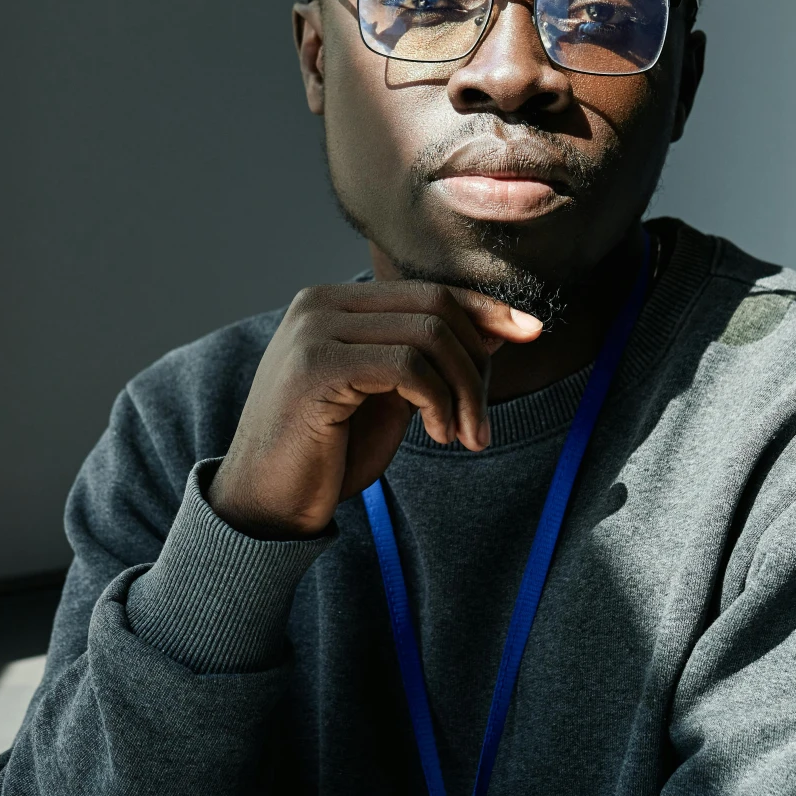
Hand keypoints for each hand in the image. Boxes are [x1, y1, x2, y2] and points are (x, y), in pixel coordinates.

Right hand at [209, 280, 542, 536]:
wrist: (265, 504)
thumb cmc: (326, 455)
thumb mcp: (390, 398)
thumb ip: (430, 360)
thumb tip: (498, 328)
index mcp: (333, 303)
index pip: (428, 291)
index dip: (484, 309)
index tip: (530, 332)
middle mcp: (318, 304)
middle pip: (436, 306)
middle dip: (476, 363)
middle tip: (481, 423)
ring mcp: (314, 331)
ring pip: (429, 335)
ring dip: (464, 391)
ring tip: (466, 437)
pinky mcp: (316, 367)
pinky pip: (407, 367)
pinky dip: (439, 402)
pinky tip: (439, 435)